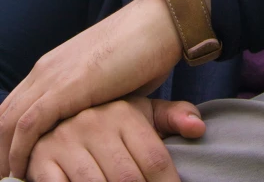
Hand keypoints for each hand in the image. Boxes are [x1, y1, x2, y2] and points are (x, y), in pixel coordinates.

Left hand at [0, 0, 182, 178]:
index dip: (6, 139)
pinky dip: (20, 152)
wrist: (161, 24)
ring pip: (8, 122)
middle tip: (6, 181)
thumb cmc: (144, 53)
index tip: (10, 167)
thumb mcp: (109, 84)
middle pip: (4, 116)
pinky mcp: (67, 86)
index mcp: (54, 67)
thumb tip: (93, 132)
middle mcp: (46, 70)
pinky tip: (24, 171)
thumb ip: (92, 104)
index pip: (14, 108)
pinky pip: (29, 124)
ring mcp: (54, 76)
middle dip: (0, 151)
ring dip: (5, 156)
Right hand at [25, 96, 205, 181]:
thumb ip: (171, 118)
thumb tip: (199, 129)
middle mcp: (93, 123)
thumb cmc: (108, 121)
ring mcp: (65, 141)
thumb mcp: (141, 113)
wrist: (56, 111)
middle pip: (128, 178)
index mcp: (123, 113)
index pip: (154, 159)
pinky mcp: (41, 159)